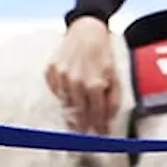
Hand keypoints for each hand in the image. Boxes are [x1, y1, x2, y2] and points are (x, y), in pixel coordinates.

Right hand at [44, 16, 119, 134]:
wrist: (86, 30)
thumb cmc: (102, 53)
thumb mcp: (115, 76)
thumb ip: (113, 100)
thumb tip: (107, 120)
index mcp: (94, 84)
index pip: (96, 115)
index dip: (98, 127)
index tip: (100, 136)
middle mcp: (76, 83)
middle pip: (78, 113)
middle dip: (83, 125)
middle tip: (85, 133)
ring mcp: (61, 77)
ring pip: (65, 104)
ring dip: (71, 112)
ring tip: (76, 119)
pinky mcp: (50, 70)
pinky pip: (54, 91)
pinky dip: (61, 96)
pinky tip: (68, 96)